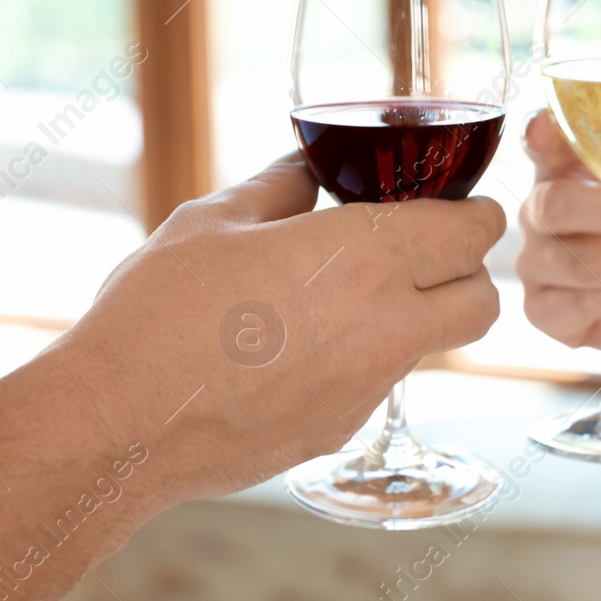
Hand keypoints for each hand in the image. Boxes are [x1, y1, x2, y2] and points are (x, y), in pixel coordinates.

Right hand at [57, 152, 505, 504]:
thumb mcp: (213, 220)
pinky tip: (300, 348)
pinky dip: (364, 361)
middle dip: (469, 271)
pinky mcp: (339, 431)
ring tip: (352, 296)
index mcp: (367, 256)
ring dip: (420, 317)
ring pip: (435, 346)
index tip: (455, 205)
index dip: (474, 213)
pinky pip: (378, 385)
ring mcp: (367, 388)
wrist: (118, 424)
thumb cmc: (159, 311)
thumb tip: (306, 169)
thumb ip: (278, 188)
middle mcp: (386, 325)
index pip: (474, 232)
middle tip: (425, 252)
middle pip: (482, 300)